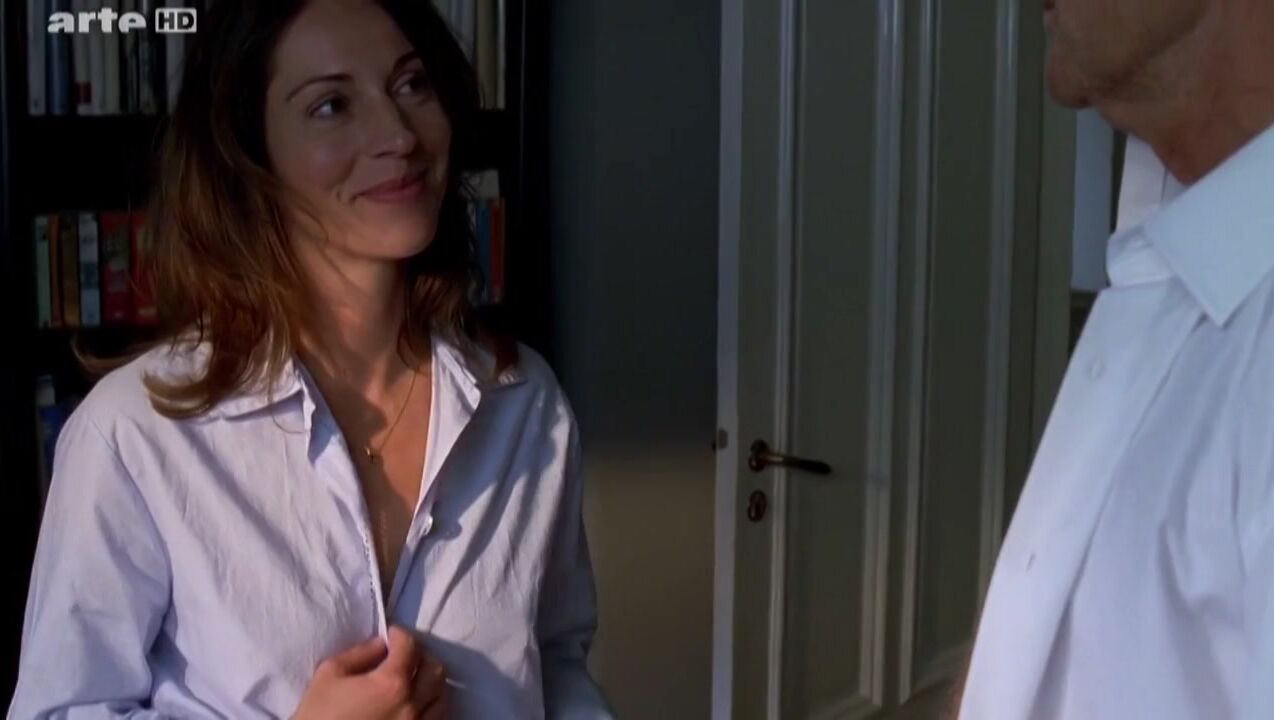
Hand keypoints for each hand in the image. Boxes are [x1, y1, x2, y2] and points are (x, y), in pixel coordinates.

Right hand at [292, 626, 450, 719]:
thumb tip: (381, 644)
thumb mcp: (329, 675)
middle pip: (435, 670)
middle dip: (420, 656)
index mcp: (391, 684)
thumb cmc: (319, 715)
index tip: (391, 635)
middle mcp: (412, 705)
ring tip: (411, 682)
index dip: (400, 635)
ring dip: (429, 683)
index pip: (409, 646)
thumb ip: (359, 653)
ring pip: (441, 697)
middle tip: (403, 656)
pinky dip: (430, 708)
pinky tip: (413, 705)